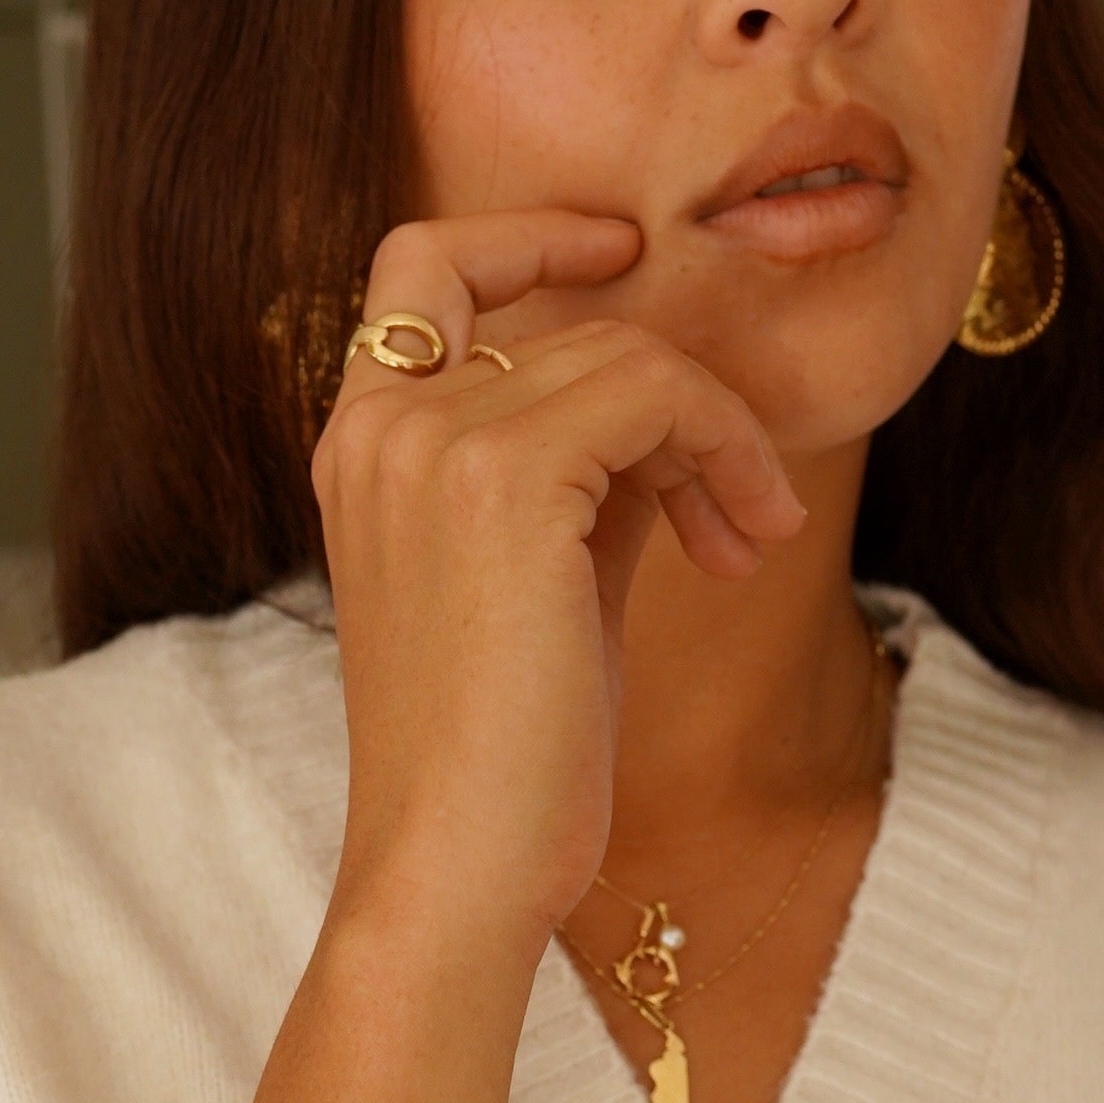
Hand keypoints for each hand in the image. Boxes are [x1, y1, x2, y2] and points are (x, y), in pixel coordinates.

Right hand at [315, 208, 803, 949]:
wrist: (455, 866)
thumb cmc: (499, 760)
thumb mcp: (539, 584)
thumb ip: (578, 476)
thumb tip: (671, 412)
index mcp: (359, 451)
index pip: (422, 267)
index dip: (528, 236)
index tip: (621, 253)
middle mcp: (379, 428)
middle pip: (570, 322)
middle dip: (679, 404)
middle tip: (735, 514)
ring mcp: (432, 442)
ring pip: (625, 353)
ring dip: (718, 438)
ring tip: (744, 543)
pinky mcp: (504, 475)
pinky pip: (656, 393)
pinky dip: (726, 450)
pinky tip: (743, 543)